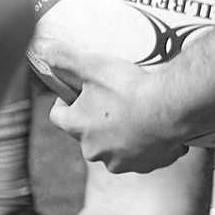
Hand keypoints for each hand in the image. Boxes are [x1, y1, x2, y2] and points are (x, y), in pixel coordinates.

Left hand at [47, 51, 191, 172]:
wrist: (172, 109)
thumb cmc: (130, 88)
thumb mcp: (93, 66)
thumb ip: (64, 58)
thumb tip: (42, 49)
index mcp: (78, 127)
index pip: (58, 116)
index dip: (64, 102)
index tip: (77, 92)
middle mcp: (94, 150)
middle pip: (88, 133)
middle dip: (97, 119)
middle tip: (114, 98)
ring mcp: (121, 161)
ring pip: (116, 146)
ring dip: (122, 134)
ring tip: (138, 113)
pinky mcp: (147, 166)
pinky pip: (143, 155)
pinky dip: (147, 144)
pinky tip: (157, 126)